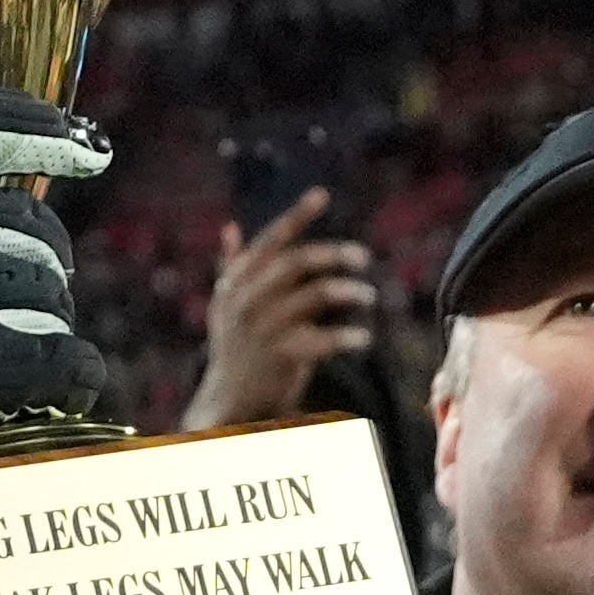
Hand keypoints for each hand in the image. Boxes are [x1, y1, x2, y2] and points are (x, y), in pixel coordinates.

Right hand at [0, 89, 119, 440]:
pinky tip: (79, 374)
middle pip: (15, 219)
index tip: (87, 146)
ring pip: (37, 284)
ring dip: (45, 313)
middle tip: (42, 286)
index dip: (39, 132)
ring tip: (39, 339)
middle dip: (37, 255)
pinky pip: (48, 355)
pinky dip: (70, 366)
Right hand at [178, 189, 377, 430]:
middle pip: (299, 261)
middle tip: (362, 256)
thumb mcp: (224, 304)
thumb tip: (229, 228)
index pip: (271, 239)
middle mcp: (249, 299)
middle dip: (335, 254)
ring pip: (318, 294)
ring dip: (350, 291)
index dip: (297, 215)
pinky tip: (364, 338)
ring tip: (369, 295)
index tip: (321, 194)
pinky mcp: (282, 356)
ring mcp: (265, 327)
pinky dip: (349, 336)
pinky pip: (326, 338)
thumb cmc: (233, 346)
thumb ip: (231, 266)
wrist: (228, 400)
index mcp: (238, 281)